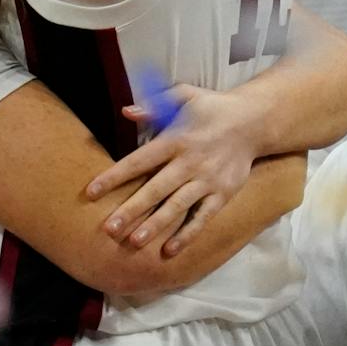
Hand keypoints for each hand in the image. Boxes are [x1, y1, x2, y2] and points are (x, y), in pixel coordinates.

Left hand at [85, 84, 264, 255]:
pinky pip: (203, 217)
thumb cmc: (212, 107)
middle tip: (108, 229)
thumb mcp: (184, 95)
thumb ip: (154, 104)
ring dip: (155, 225)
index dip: (114, 176)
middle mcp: (189, 162)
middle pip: (155, 189)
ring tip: (134, 243)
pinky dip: (187, 234)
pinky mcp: (222, 194)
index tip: (91, 192)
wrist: (255, 121)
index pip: (138, 160)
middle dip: (130, 210)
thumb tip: (125, 112)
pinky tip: (170, 250)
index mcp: (175, 139)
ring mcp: (207, 180)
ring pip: (177, 206)